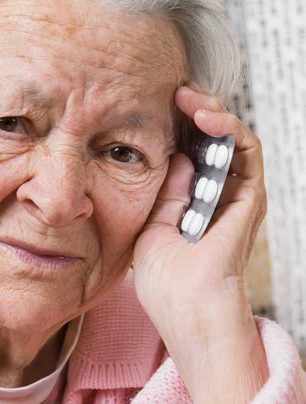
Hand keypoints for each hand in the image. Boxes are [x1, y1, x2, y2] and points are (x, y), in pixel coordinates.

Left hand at [132, 81, 267, 395]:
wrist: (186, 311)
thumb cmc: (165, 281)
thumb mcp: (153, 227)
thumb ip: (168, 192)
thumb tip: (177, 159)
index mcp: (191, 200)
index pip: (189, 150)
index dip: (177, 125)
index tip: (155, 103)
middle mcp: (216, 193)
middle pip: (211, 140)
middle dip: (195, 111)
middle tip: (176, 92)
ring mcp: (234, 194)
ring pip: (231, 139)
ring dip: (211, 112)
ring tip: (189, 97)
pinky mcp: (249, 197)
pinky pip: (247, 153)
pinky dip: (230, 130)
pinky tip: (207, 117)